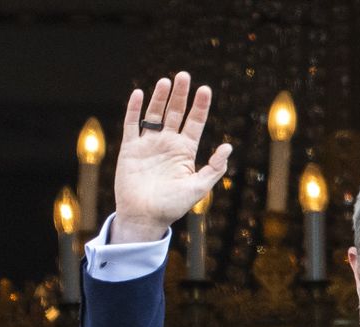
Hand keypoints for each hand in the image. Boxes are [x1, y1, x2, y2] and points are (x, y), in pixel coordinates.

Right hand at [111, 72, 231, 243]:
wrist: (145, 217)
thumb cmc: (173, 206)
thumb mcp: (199, 187)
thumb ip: (214, 168)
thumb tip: (228, 146)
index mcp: (185, 152)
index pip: (195, 123)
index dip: (200, 106)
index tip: (205, 89)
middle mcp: (168, 144)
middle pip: (175, 113)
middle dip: (180, 95)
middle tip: (184, 75)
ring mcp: (149, 145)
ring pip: (155, 115)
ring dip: (160, 98)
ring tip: (166, 81)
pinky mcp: (130, 149)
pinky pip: (132, 124)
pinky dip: (135, 109)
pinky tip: (140, 94)